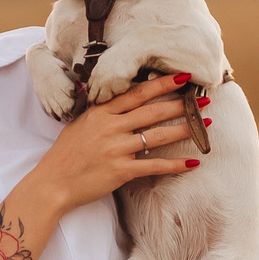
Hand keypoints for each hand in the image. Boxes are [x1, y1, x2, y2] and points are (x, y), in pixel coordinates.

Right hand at [17, 76, 198, 219]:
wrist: (53, 183)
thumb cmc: (66, 154)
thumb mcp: (81, 123)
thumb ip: (103, 112)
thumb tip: (124, 100)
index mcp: (101, 112)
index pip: (136, 93)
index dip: (161, 83)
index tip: (182, 76)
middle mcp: (110, 127)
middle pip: (153, 111)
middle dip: (182, 104)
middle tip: (204, 100)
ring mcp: (116, 149)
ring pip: (158, 136)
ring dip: (185, 129)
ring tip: (205, 125)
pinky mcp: (121, 171)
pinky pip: (154, 166)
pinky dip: (175, 165)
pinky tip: (193, 162)